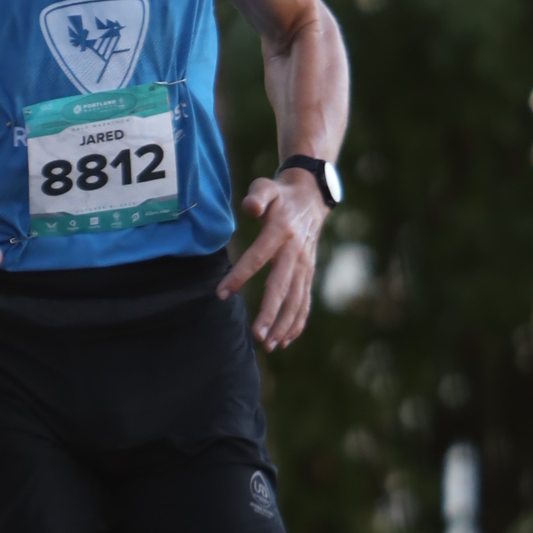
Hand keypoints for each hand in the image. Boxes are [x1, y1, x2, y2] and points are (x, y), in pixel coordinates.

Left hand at [219, 172, 324, 349]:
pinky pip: (305, 301)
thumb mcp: (266, 187)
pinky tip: (285, 340)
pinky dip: (297, 322)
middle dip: (271, 314)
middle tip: (257, 335)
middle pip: (282, 287)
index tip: (221, 293)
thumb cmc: (280, 194)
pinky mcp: (308, 273)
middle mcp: (295, 252)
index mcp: (281, 231)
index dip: (239, 275)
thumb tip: (249, 206)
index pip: (257, 257)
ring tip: (269, 345)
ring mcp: (304, 265)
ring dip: (284, 324)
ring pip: (296, 300)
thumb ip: (257, 195)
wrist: (311, 196)